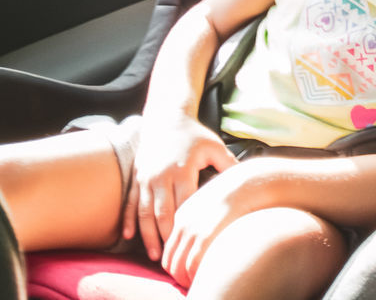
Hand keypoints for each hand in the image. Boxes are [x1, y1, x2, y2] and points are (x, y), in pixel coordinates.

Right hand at [123, 116, 236, 260]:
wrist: (166, 117)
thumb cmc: (194, 134)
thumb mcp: (215, 146)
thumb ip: (229, 165)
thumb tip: (247, 183)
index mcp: (182, 170)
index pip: (185, 204)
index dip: (188, 226)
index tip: (194, 243)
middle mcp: (161, 176)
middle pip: (163, 213)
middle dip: (167, 237)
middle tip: (173, 258)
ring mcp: (146, 177)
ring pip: (144, 212)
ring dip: (148, 235)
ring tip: (155, 255)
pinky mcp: (136, 177)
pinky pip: (131, 203)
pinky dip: (129, 220)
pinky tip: (128, 236)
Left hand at [160, 169, 250, 286]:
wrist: (251, 181)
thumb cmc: (239, 194)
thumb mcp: (214, 204)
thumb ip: (205, 220)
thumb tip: (206, 239)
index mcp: (182, 214)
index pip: (170, 250)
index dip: (178, 265)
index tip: (191, 273)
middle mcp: (182, 223)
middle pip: (169, 262)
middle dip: (180, 277)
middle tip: (194, 283)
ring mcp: (192, 229)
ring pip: (177, 268)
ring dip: (187, 280)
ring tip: (201, 282)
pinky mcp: (205, 235)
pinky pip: (191, 265)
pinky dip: (196, 277)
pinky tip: (208, 277)